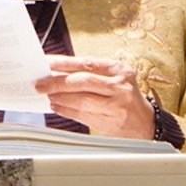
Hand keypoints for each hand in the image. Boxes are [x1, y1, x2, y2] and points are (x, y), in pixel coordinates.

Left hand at [34, 57, 155, 139]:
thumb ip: (90, 74)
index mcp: (118, 69)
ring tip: (48, 95)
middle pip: (82, 81)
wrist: (145, 122)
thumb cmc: (125, 97)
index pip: (86, 63)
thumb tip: (57, 72)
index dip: (63, 63)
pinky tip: (58, 106)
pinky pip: (82, 115)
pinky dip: (67, 110)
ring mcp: (116, 104)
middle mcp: (119, 85)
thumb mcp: (114, 78)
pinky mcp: (111, 121)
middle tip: (41, 84)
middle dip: (57, 82)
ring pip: (81, 100)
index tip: (46, 63)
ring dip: (60, 98)